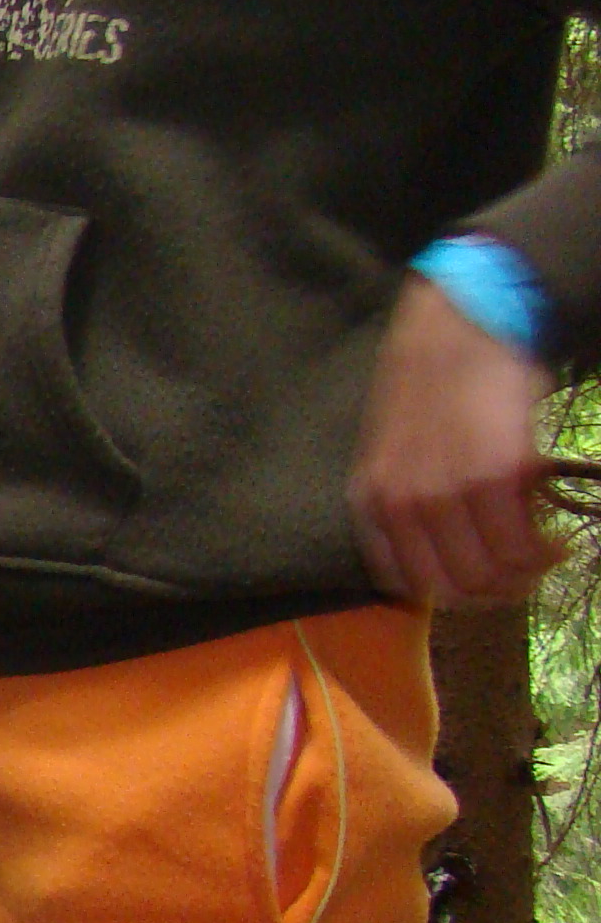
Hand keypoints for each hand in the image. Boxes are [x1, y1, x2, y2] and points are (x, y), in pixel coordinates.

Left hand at [350, 276, 563, 603]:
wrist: (462, 328)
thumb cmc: (429, 386)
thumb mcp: (390, 449)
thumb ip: (402, 498)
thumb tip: (437, 548)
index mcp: (370, 501)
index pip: (401, 583)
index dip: (445, 593)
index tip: (475, 581)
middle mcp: (402, 505)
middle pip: (450, 590)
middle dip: (490, 593)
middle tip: (519, 576)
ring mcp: (448, 494)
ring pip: (488, 576)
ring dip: (521, 578)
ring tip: (540, 558)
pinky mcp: (497, 477)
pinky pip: (520, 548)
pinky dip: (542, 555)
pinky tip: (552, 542)